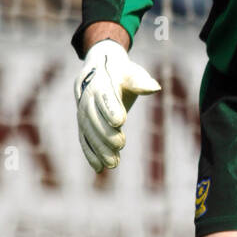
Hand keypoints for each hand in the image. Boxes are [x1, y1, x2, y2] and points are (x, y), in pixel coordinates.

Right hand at [74, 38, 160, 171]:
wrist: (98, 68)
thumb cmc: (120, 72)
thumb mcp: (131, 72)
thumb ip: (140, 82)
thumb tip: (155, 87)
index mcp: (101, 82)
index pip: (104, 96)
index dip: (110, 108)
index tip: (120, 121)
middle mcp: (87, 97)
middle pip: (93, 117)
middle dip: (105, 132)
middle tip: (120, 145)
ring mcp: (82, 110)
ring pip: (88, 131)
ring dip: (99, 148)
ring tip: (113, 163)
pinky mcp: (82, 123)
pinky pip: (84, 139)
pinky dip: (90, 154)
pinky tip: (99, 168)